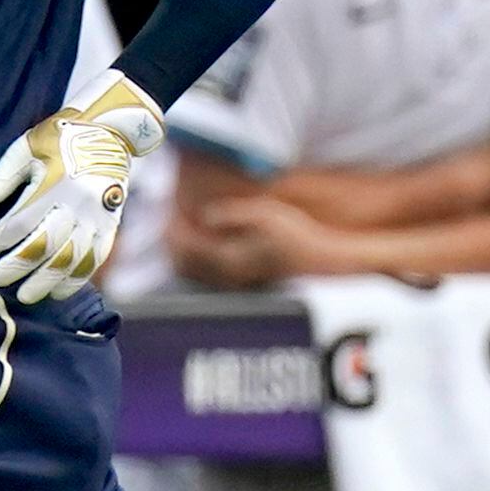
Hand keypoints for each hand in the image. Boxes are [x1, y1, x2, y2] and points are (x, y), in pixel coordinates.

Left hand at [0, 73, 163, 303]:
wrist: (111, 130)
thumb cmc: (60, 137)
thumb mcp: (26, 147)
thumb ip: (1, 177)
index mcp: (54, 182)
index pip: (21, 221)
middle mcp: (78, 202)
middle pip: (45, 245)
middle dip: (18, 265)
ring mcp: (97, 216)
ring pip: (71, 259)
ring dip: (46, 281)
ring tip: (25, 296)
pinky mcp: (111, 225)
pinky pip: (95, 259)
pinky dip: (77, 279)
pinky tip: (59, 293)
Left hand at [173, 195, 340, 289]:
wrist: (320, 260)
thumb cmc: (296, 236)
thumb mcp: (266, 215)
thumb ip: (232, 215)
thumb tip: (205, 216)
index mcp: (228, 260)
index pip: (186, 248)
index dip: (174, 229)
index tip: (170, 210)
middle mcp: (227, 276)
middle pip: (183, 263)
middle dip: (173, 241)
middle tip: (169, 217)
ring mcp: (234, 281)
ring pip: (193, 270)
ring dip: (183, 249)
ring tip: (182, 225)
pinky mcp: (241, 279)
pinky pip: (206, 271)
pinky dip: (196, 256)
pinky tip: (203, 238)